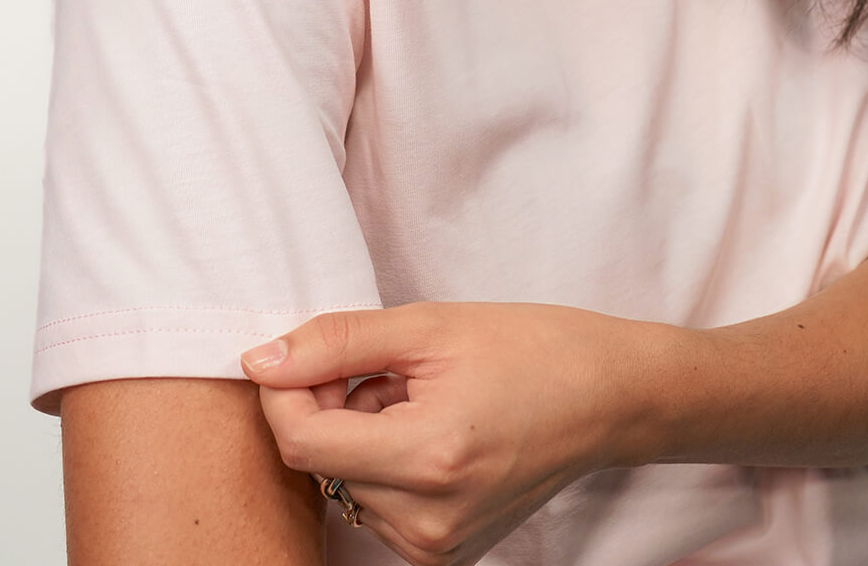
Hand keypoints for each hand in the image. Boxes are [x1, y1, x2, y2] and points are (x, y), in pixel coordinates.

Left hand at [239, 301, 671, 565]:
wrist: (608, 397)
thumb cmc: (529, 348)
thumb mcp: (427, 325)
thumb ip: (336, 342)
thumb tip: (259, 359)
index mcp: (428, 459)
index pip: (300, 440)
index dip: (285, 388)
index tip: (309, 350)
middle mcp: (429, 522)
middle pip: (320, 461)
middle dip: (331, 403)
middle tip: (390, 366)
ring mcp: (438, 548)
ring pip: (344, 482)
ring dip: (359, 431)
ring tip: (419, 395)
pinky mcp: (445, 555)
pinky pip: (376, 503)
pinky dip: (383, 459)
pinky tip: (429, 427)